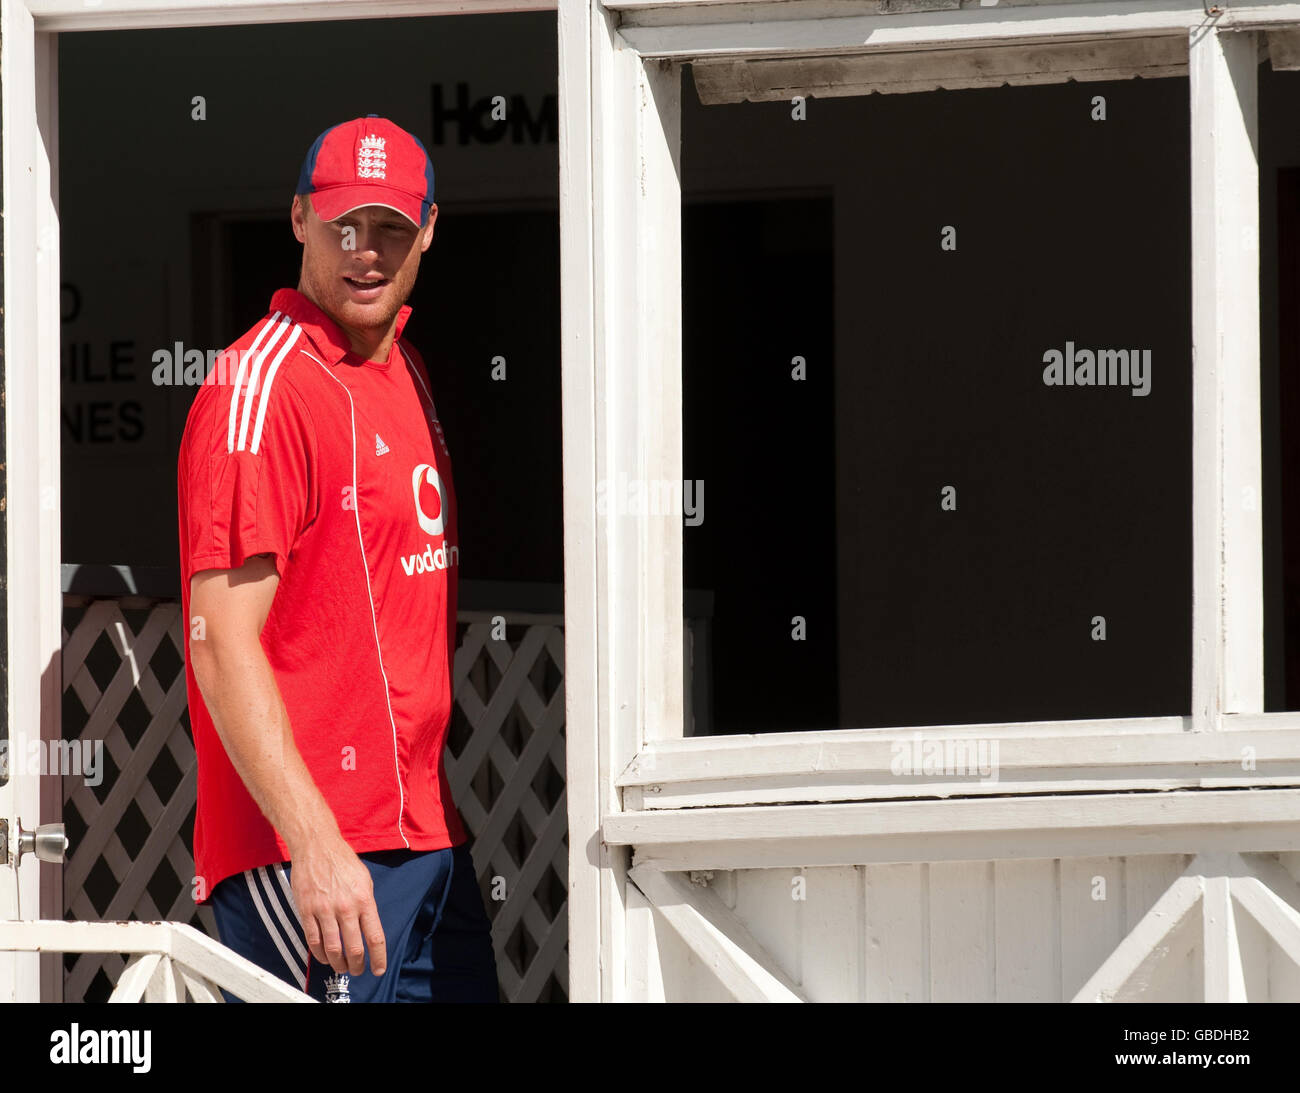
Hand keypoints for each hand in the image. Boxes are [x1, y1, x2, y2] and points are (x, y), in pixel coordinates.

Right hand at [288, 836, 387, 977]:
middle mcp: (346, 907)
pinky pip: (313, 940)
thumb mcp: (365, 880)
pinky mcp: (306, 910)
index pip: (375, 937)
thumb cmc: (343, 862)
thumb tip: (368, 929)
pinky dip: (320, 954)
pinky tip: (325, 958)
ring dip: (338, 965)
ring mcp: (325, 910)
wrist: (317, 846)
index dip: (378, 958)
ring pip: (332, 949)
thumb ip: (367, 905)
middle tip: (358, 971)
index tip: (378, 969)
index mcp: (364, 899)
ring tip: (342, 969)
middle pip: (354, 948)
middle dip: (357, 966)